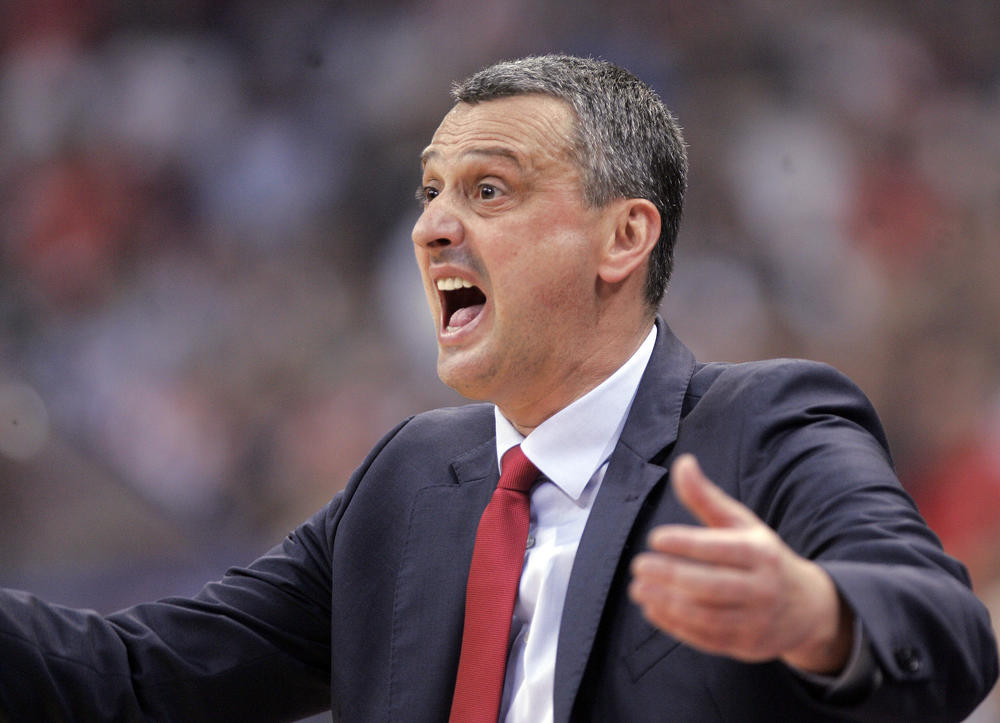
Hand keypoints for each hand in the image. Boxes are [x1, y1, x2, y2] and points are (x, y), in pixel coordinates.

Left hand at [628, 454, 853, 673]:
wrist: (806, 609)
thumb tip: (682, 462)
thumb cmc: (761, 557)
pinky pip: (706, 638)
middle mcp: (761, 588)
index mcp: (761, 553)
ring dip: (667, 603)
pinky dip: (675, 626)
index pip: (720, 549)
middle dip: (670, 575)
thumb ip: (707, 498)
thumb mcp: (741, 524)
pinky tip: (652, 609)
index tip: (655, 538)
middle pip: (710, 585)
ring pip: (706, 616)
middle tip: (638, 565)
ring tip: (637, 588)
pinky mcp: (745, 646)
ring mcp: (755, 621)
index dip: (685, 544)